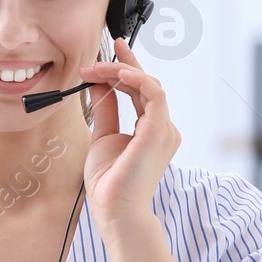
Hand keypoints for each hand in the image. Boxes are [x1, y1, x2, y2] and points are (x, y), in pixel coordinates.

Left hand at [79, 37, 180, 224]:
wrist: (114, 209)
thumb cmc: (110, 181)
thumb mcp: (102, 137)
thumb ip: (105, 111)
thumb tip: (97, 86)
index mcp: (152, 129)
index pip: (142, 91)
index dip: (128, 69)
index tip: (112, 52)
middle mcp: (163, 127)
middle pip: (146, 84)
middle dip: (123, 64)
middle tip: (103, 52)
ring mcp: (164, 129)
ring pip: (149, 85)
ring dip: (122, 71)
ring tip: (97, 68)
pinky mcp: (159, 132)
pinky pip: (154, 95)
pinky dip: (137, 80)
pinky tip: (118, 74)